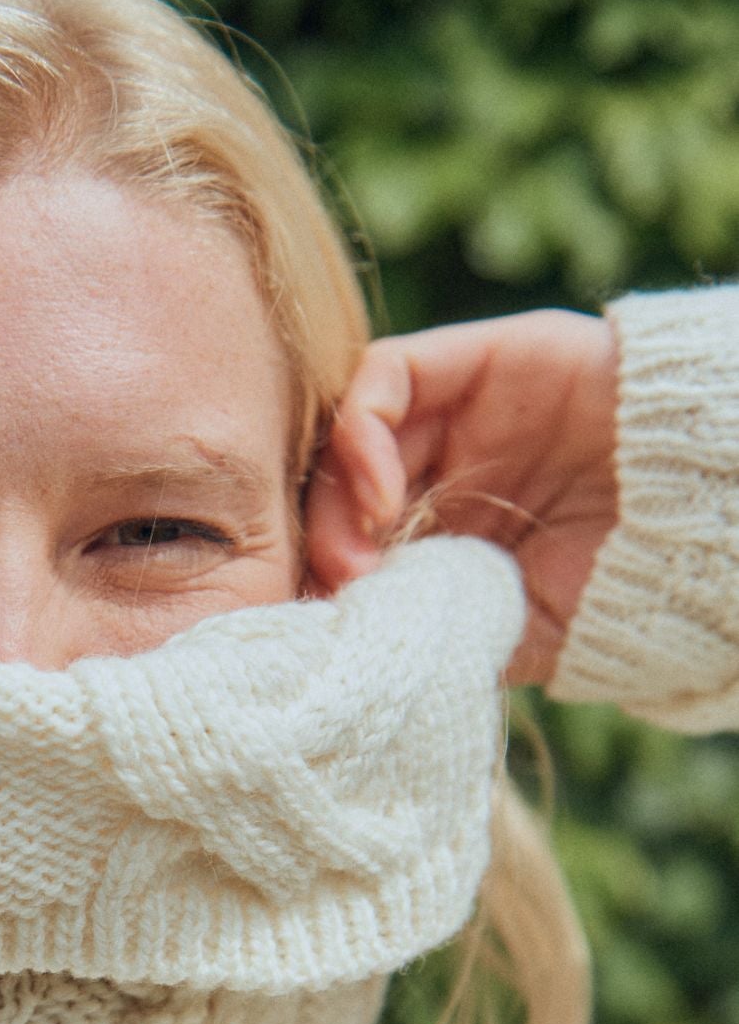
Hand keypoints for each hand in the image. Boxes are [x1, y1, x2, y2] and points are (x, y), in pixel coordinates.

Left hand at [305, 309, 619, 685]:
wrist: (709, 510)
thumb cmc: (628, 580)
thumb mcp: (526, 631)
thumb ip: (449, 634)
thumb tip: (361, 663)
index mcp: (446, 531)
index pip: (351, 539)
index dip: (324, 577)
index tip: (323, 625)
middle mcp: (441, 468)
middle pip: (340, 488)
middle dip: (324, 542)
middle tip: (340, 588)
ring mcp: (453, 414)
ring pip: (351, 435)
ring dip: (335, 497)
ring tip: (358, 554)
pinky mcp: (471, 360)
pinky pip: (383, 377)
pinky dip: (360, 434)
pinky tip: (383, 499)